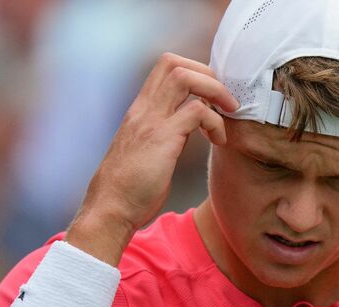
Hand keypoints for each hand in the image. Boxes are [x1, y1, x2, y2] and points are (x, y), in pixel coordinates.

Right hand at [65, 53, 238, 264]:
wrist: (111, 210)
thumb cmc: (130, 190)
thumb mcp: (147, 152)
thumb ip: (164, 134)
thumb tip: (186, 131)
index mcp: (140, 111)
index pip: (165, 67)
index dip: (194, 72)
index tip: (210, 96)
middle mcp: (143, 109)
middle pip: (175, 63)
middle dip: (207, 75)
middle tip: (224, 101)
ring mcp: (152, 121)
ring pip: (186, 78)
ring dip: (215, 91)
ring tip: (227, 114)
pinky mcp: (163, 138)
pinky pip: (198, 111)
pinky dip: (215, 121)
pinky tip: (218, 140)